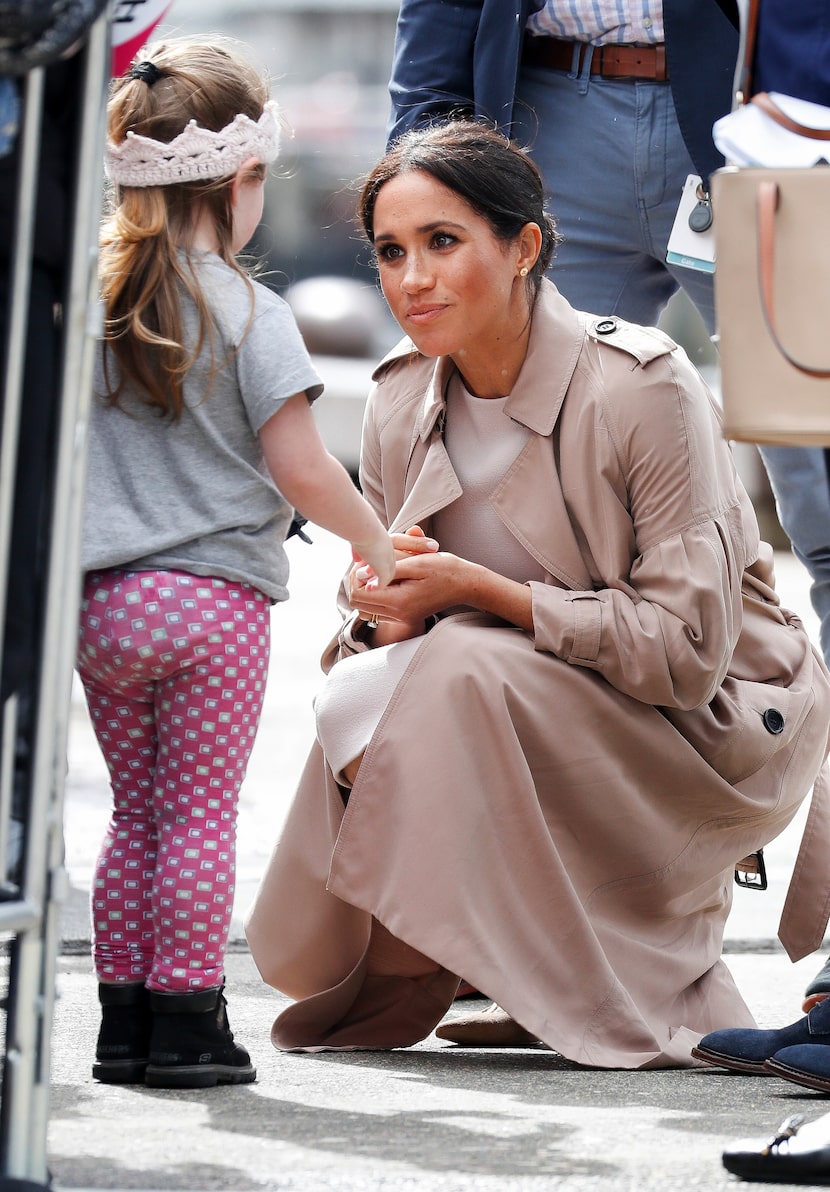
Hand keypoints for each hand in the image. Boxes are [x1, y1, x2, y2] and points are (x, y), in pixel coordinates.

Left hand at [351, 525, 441, 640]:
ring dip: (365, 590)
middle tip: (368, 566)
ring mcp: (401, 617)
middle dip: (357, 584)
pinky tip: (386, 580)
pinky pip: (378, 609)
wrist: (466, 584)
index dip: (357, 576)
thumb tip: (362, 573)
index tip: (367, 561)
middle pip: (358, 604)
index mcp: (399, 601)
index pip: (359, 594)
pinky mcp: (405, 616)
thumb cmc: (445, 569)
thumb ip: (388, 569)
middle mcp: (398, 614)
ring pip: (365, 608)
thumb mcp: (416, 562)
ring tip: (377, 572)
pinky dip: (375, 595)